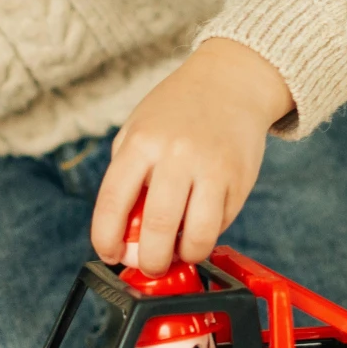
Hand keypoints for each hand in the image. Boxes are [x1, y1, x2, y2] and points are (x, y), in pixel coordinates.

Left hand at [92, 38, 292, 273]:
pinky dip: (209, 234)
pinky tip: (201, 223)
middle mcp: (177, 155)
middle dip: (150, 261)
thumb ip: (127, 177)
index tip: (110, 254)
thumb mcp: (138, 129)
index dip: (107, 239)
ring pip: (197, 236)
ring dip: (185, 256)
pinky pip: (222, 223)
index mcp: (142, 143)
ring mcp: (212, 168)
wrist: (231, 82)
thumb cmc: (177, 111)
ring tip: (179, 252)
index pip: (113, 203)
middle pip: (158, 228)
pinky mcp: (239, 179)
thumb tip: (124, 233)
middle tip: (150, 265)